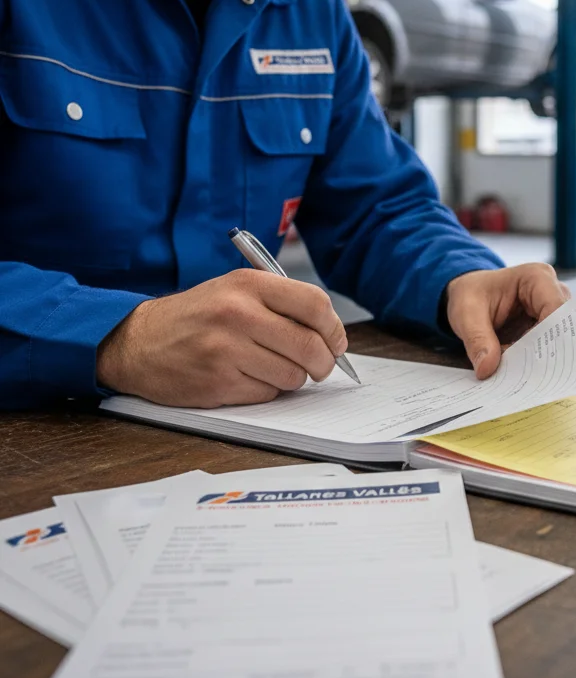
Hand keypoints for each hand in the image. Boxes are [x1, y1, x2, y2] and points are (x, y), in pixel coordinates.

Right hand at [96, 270, 347, 406]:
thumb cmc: (196, 316)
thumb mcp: (235, 290)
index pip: (315, 305)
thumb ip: (282, 303)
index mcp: (249, 284)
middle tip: (320, 366)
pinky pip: (268, 393)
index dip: (334, 328)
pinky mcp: (218, 382)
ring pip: (292, 374)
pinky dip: (266, 390)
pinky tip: (246, 377)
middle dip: (324, 362)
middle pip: (310, 345)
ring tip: (270, 367)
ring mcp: (227, 349)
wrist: (138, 342)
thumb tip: (331, 333)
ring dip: (291, 377)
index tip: (335, 341)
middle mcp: (239, 313)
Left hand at [445, 264, 570, 379]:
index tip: (536, 363)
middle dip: (548, 352)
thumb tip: (487, 369)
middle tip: (532, 379)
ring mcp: (553, 310)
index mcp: (537, 278)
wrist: (470, 295)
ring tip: (525, 380)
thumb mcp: (466, 314)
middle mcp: (553, 291)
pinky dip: (537, 361)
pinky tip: (524, 375)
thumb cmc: (470, 295)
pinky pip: (550, 347)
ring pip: (559, 340)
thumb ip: (477, 339)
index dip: (550, 337)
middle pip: (563, 326)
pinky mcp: (548, 327)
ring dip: (543, 359)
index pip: (556, 309)